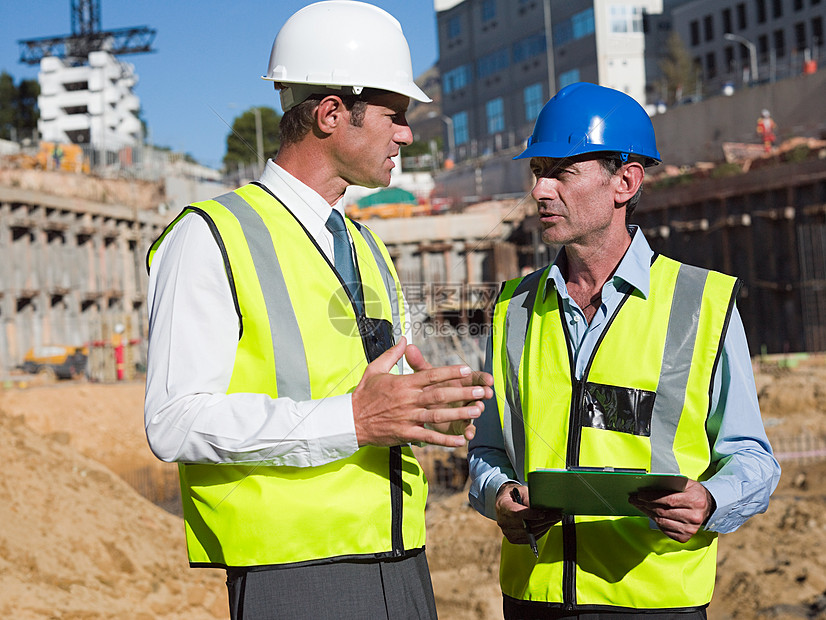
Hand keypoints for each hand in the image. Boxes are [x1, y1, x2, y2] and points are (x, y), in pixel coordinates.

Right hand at [352, 338, 488, 447]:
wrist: (350, 420)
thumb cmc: (364, 394)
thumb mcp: (375, 369)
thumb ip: (392, 354)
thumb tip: (404, 338)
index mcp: (403, 383)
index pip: (430, 375)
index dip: (450, 372)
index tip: (467, 369)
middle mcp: (408, 400)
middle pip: (439, 395)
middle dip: (462, 393)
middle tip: (481, 391)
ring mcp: (407, 418)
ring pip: (438, 416)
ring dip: (459, 414)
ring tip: (477, 411)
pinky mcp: (405, 434)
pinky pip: (428, 437)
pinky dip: (445, 440)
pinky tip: (460, 440)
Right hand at [494, 483, 560, 544]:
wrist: (504, 502)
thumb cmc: (514, 494)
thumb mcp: (521, 490)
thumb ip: (529, 499)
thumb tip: (540, 508)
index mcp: (502, 506)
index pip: (516, 513)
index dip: (530, 514)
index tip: (542, 513)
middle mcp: (503, 521)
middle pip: (525, 525)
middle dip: (543, 520)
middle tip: (556, 515)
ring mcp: (507, 532)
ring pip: (529, 533)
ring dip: (544, 527)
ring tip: (554, 520)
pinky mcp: (513, 539)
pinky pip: (529, 539)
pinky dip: (540, 532)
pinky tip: (547, 525)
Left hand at [629, 479, 715, 542]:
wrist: (708, 507)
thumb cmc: (694, 493)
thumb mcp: (687, 484)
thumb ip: (672, 484)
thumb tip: (649, 484)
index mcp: (695, 501)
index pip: (669, 500)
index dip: (652, 498)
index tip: (639, 495)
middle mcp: (694, 516)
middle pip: (663, 512)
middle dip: (645, 505)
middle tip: (634, 499)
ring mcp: (690, 529)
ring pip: (662, 522)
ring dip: (648, 513)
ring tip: (640, 506)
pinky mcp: (686, 537)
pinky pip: (665, 530)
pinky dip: (656, 522)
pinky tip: (651, 515)